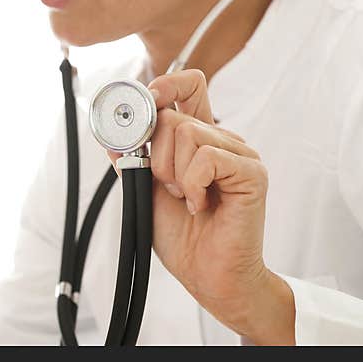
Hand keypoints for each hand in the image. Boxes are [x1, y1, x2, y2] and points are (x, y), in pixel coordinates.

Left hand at [108, 69, 294, 343]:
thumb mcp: (145, 190)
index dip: (165, 84)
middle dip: (157, 157)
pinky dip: (193, 184)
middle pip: (173, 115)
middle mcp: (223, 140)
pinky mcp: (251, 173)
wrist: (209, 276)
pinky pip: (207, 157)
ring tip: (188, 200)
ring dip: (174, 173)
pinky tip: (201, 205)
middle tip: (170, 189)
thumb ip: (133, 158)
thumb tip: (110, 134)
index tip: (147, 102)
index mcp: (200, 139)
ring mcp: (240, 154)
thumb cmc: (184, 237)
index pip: (189, 85)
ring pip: (188, 133)